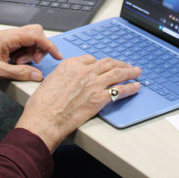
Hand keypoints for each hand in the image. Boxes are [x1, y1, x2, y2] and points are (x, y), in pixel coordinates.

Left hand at [0, 25, 60, 93]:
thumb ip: (20, 73)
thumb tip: (37, 74)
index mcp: (7, 38)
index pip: (35, 35)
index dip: (48, 45)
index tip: (56, 55)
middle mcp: (8, 36)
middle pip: (34, 33)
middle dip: (39, 48)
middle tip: (33, 63)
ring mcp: (7, 40)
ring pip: (29, 40)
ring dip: (30, 54)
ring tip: (19, 65)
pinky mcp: (6, 46)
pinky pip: (22, 47)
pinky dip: (24, 56)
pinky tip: (15, 65)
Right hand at [15, 55, 141, 150]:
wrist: (45, 119)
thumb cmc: (42, 105)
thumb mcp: (49, 82)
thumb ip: (62, 78)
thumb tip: (67, 82)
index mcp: (70, 65)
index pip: (90, 58)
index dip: (99, 62)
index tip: (104, 65)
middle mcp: (84, 71)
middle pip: (107, 63)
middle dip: (119, 63)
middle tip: (126, 65)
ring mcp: (94, 84)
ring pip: (117, 73)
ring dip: (129, 71)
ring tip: (136, 72)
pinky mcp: (100, 98)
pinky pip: (120, 90)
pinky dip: (130, 88)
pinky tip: (135, 87)